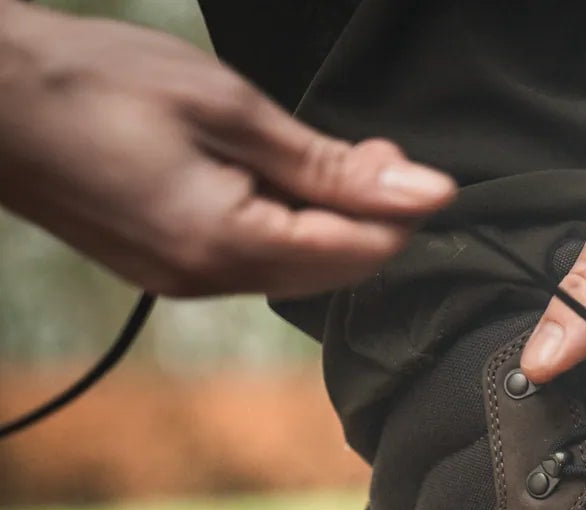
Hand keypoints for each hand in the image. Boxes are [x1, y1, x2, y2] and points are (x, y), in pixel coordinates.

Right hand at [0, 0, 454, 297]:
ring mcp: (182, 282)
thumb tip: (425, 194)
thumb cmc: (90, 81)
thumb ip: (330, 165)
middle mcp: (207, 282)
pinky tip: (274, 176)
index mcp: (227, 244)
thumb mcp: (226, 108)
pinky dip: (284, 226)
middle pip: (335, 273)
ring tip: (323, 154)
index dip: (400, 213)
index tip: (412, 165)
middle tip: (373, 152)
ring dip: (328, 222)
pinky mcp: (165, 269)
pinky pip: (253, 263)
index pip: (359, 254)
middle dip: (369, 220)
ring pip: (297, 271)